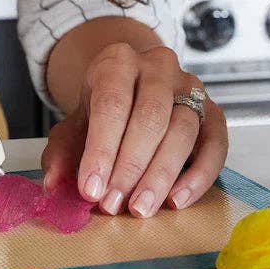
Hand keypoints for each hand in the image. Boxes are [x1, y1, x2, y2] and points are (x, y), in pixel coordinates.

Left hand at [41, 42, 227, 217]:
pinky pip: (215, 144)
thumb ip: (62, 152)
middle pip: (150, 118)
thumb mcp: (75, 124)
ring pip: (183, 131)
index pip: (112, 103)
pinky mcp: (213, 111)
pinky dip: (198, 176)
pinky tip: (177, 200)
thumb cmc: (104, 110)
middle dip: (130, 167)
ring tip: (140, 207)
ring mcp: (190, 87)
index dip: (101, 150)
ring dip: (160, 176)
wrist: (134, 85)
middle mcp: (158, 67)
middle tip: (114, 204)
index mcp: (118, 61)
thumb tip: (54, 185)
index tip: (90, 189)